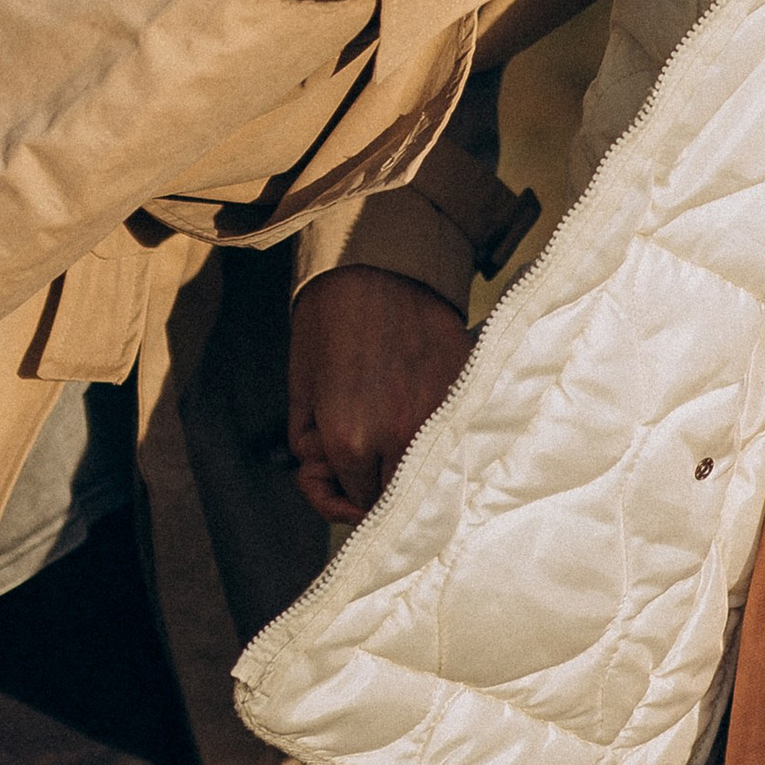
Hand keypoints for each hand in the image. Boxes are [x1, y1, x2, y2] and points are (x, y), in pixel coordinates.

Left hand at [288, 268, 471, 521]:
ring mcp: (438, 414)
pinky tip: (419, 411)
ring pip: (427, 473)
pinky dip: (437, 435)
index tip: (330, 468)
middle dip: (371, 484)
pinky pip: (452, 436)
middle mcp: (399, 437)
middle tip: (359, 456)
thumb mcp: (301, 392)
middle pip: (393, 498)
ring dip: (407, 464)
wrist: (376, 263)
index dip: (336, 489)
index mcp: (350, 441)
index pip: (353, 501)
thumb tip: (330, 479)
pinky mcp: (463, 390)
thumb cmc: (329, 322)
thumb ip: (312, 450)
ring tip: (390, 432)